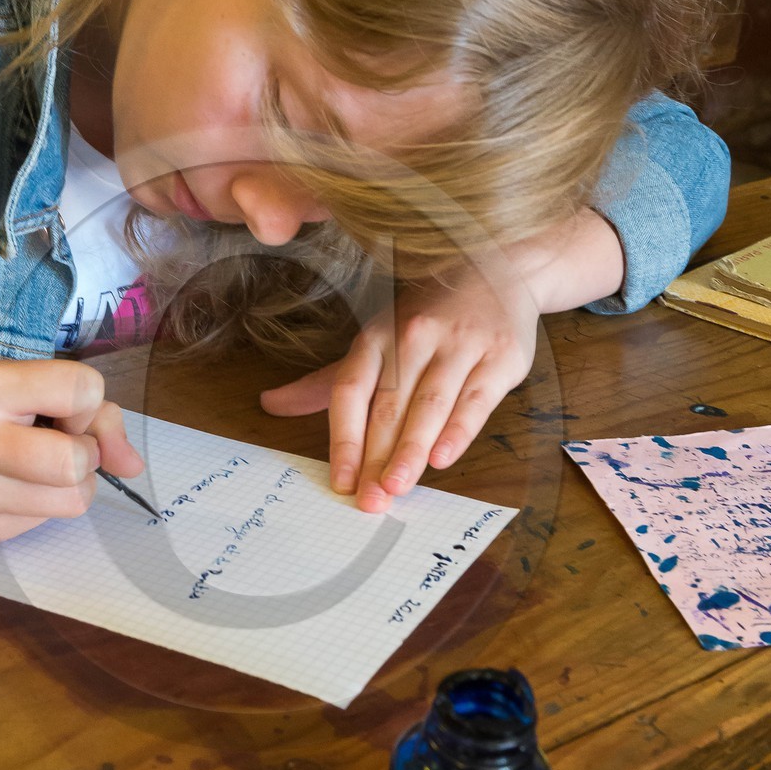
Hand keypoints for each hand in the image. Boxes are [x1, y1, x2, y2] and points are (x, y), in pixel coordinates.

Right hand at [0, 359, 142, 544]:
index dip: (85, 400)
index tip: (60, 405)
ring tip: (35, 465)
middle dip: (84, 452)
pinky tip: (6, 487)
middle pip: (77, 461)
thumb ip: (73, 406)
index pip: (80, 391)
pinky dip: (39, 505)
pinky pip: (41, 524)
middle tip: (57, 442)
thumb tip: (135, 464)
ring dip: (70, 483)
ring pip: (70, 501)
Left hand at [261, 262, 538, 511]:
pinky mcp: (499, 358)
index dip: (343, 438)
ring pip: (429, 406)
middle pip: (388, 406)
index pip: (350, 391)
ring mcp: (459, 345)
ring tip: (395, 488)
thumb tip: (270, 404)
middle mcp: (414, 337)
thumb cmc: (425, 316)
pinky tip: (442, 460)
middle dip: (375, 458)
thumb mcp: (374, 339)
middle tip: (369, 501)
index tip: (341, 480)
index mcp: (376, 336)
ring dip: (410, 450)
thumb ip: (326, 381)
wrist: (498, 268)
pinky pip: (475, 401)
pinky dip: (458, 432)